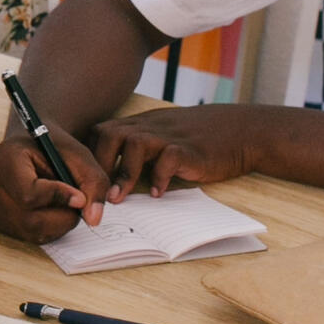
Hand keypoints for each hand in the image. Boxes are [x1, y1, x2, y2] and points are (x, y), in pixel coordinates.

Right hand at [0, 132, 108, 242]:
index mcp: (5, 158)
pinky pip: (25, 235)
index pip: (28, 193)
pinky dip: (46, 229)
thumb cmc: (54, 147)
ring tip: (65, 205)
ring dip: (57, 225)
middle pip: (29, 219)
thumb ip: (93, 182)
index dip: (58, 198)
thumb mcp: (78, 155)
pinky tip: (51, 211)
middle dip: (62, 217)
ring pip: (29, 231)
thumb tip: (93, 219)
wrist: (32, 145)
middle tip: (78, 204)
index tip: (80, 196)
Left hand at [92, 105, 262, 198]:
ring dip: (122, 173)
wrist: (240, 130)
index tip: (83, 182)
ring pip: (134, 143)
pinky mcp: (190, 149)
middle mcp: (150, 127)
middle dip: (98, 165)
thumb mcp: (162, 139)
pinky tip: (158, 194)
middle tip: (95, 195)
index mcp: (140, 125)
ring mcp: (170, 136)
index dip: (88, 156)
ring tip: (118, 198)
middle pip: (109, 134)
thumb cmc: (197, 139)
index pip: (100, 132)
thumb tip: (110, 183)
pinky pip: (169, 157)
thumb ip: (138, 153)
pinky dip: (160, 176)